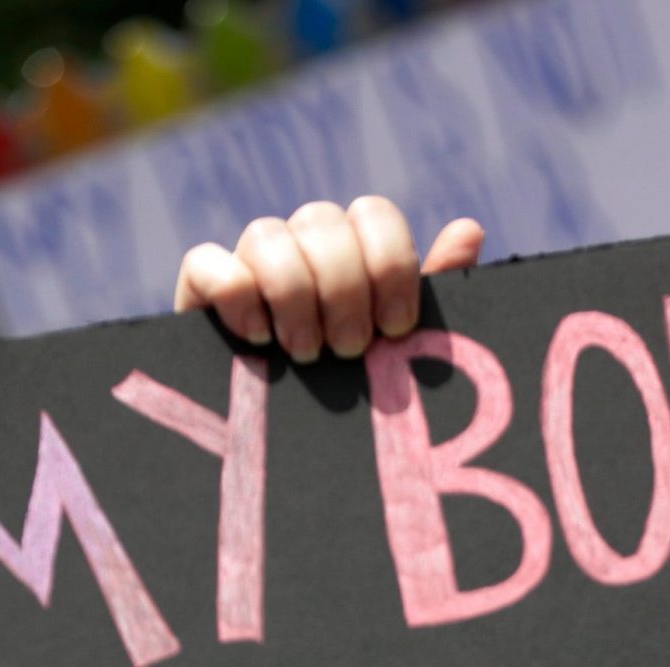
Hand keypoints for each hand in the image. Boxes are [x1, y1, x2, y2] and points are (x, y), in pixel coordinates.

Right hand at [174, 196, 483, 362]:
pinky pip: (206, 260)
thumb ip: (430, 295)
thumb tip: (469, 229)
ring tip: (304, 353)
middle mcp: (300, 243)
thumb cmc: (350, 392)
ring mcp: (248, 261)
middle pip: (323, 220)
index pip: (374, 214)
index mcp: (352, 249)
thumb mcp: (393, 350)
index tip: (396, 329)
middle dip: (344, 289)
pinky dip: (235, 294)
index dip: (389, 265)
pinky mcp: (200, 289)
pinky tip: (257, 339)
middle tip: (349, 350)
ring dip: (293, 294)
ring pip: (267, 234)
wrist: (278, 450)